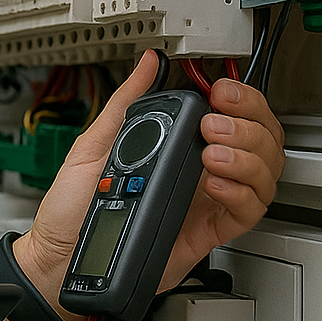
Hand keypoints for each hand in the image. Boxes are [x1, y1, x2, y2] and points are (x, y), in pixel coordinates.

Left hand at [16, 50, 285, 320]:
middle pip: (260, 142)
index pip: (234, 116)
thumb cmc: (72, 207)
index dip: (241, 100)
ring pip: (263, 175)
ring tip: (211, 153)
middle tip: (215, 124)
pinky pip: (246, 213)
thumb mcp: (95, 144)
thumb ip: (127, 104)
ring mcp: (206, 201)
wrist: (59, 256)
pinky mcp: (207, 233)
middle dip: (248, 125)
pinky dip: (240, 194)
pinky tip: (215, 184)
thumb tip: (147, 64)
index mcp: (178, 146)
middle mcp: (198, 171)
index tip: (221, 92)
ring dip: (247, 157)